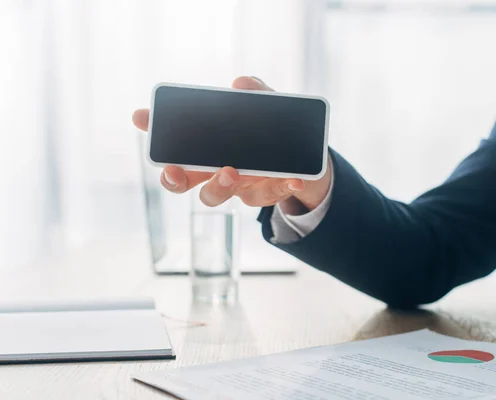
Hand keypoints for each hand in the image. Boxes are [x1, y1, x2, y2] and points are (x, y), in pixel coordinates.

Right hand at [132, 76, 331, 211]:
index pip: (172, 143)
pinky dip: (281, 187)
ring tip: (232, 171)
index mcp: (206, 150)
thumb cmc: (271, 134)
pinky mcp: (264, 194)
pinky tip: (293, 180)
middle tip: (175, 171)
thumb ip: (256, 94)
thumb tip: (241, 84)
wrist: (304, 162)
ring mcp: (237, 185)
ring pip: (214, 195)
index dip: (153, 130)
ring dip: (219, 185)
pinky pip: (269, 195)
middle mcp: (214, 170)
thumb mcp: (267, 108)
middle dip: (173, 178)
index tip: (140, 117)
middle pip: (181, 182)